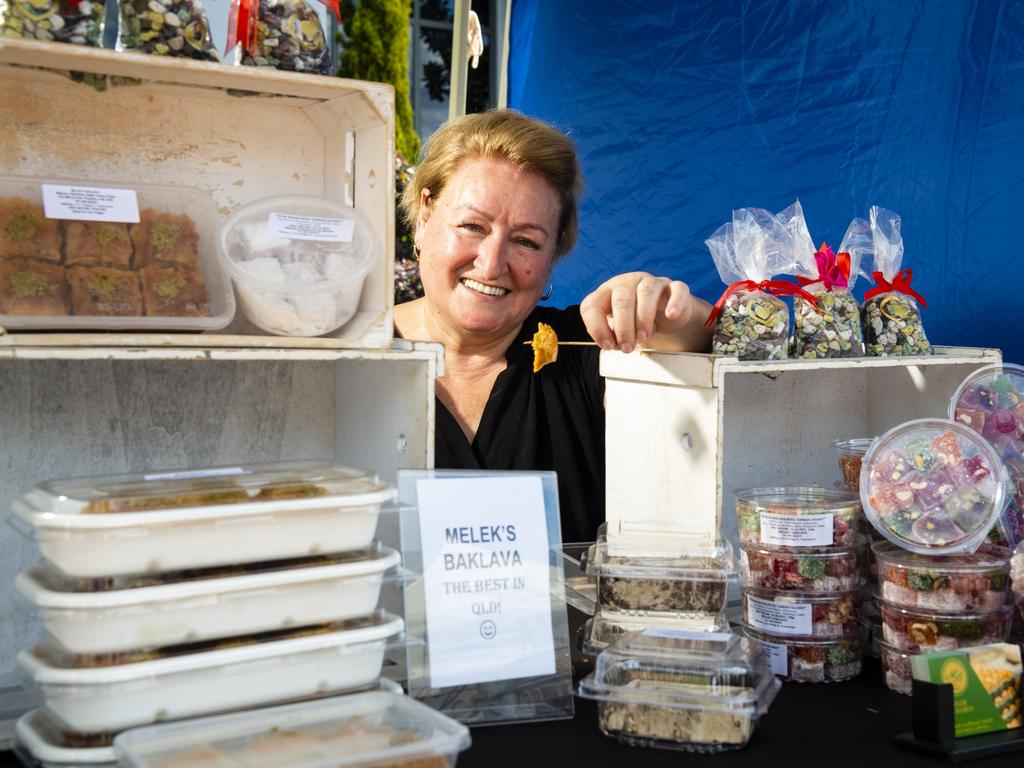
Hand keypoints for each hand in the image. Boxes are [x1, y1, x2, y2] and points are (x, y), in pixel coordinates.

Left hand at [580, 272, 707, 352]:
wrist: (665, 317)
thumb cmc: (636, 322)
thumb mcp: (619, 330)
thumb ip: (612, 335)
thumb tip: (612, 343)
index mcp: (607, 292)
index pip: (592, 304)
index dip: (596, 327)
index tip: (607, 346)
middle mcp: (628, 282)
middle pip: (622, 299)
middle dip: (623, 328)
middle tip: (628, 347)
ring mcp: (652, 282)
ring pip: (646, 292)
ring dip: (643, 318)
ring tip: (643, 337)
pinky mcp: (674, 288)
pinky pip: (677, 289)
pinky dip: (674, 303)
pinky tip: (671, 315)